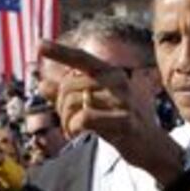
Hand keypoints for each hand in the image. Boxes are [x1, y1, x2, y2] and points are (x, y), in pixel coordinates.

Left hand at [41, 40, 165, 169]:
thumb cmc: (120, 123)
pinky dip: (74, 128)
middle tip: (68, 122)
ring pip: (73, 104)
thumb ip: (68, 95)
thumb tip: (42, 84)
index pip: (81, 58)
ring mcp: (122, 100)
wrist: (151, 146)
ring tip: (74, 130)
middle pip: (68, 87)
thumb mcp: (93, 105)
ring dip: (66, 122)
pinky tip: (78, 133)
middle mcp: (117, 81)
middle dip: (60, 108)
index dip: (60, 52)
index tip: (39, 44)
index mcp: (110, 73)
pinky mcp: (124, 121)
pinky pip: (84, 119)